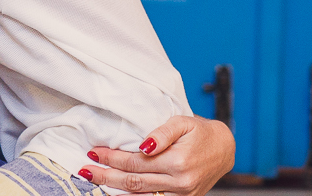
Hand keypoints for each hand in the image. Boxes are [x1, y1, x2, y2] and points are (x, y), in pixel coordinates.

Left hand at [82, 115, 234, 195]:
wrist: (225, 149)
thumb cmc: (201, 132)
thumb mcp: (183, 122)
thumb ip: (162, 133)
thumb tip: (143, 145)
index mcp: (178, 161)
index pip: (136, 162)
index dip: (113, 158)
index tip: (94, 152)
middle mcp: (180, 182)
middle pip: (134, 182)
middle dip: (107, 176)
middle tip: (85, 170)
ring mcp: (183, 195)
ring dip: (116, 190)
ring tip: (95, 182)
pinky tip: (118, 193)